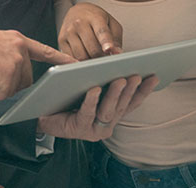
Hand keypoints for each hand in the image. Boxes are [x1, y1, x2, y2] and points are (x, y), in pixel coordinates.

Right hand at [0, 28, 75, 100]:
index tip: (77, 65)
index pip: (44, 51)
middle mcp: (19, 48)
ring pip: (12, 88)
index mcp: (15, 39)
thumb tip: (7, 71)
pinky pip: (2, 95)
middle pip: (24, 78)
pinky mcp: (9, 75)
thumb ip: (5, 53)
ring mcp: (16, 61)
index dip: (62, 59)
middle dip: (7, 83)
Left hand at [36, 74, 157, 139]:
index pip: (132, 102)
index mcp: (111, 115)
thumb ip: (103, 84)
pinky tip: (94, 89)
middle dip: (130, 89)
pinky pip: (87, 113)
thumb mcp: (89, 91)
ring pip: (107, 110)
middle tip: (136, 74)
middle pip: (122, 105)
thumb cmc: (66, 101)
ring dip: (115, 94)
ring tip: (119, 79)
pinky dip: (92, 100)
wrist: (41, 115)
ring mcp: (94, 129)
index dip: (144, 90)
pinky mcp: (79, 129)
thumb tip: (118, 66)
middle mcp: (106, 124)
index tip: (154, 76)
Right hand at [58, 3, 122, 59]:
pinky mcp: (61, 40)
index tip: (109, 50)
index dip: (106, 42)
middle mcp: (79, 24)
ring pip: (81, 56)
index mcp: (95, 18)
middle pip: (92, 49)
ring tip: (94, 55)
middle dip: (101, 57)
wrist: (77, 11)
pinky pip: (71, 58)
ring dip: (90, 60)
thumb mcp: (111, 23)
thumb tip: (116, 53)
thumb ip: (116, 39)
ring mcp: (68, 32)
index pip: (101, 32)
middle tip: (105, 57)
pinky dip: (79, 61)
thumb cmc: (96, 18)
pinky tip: (84, 55)